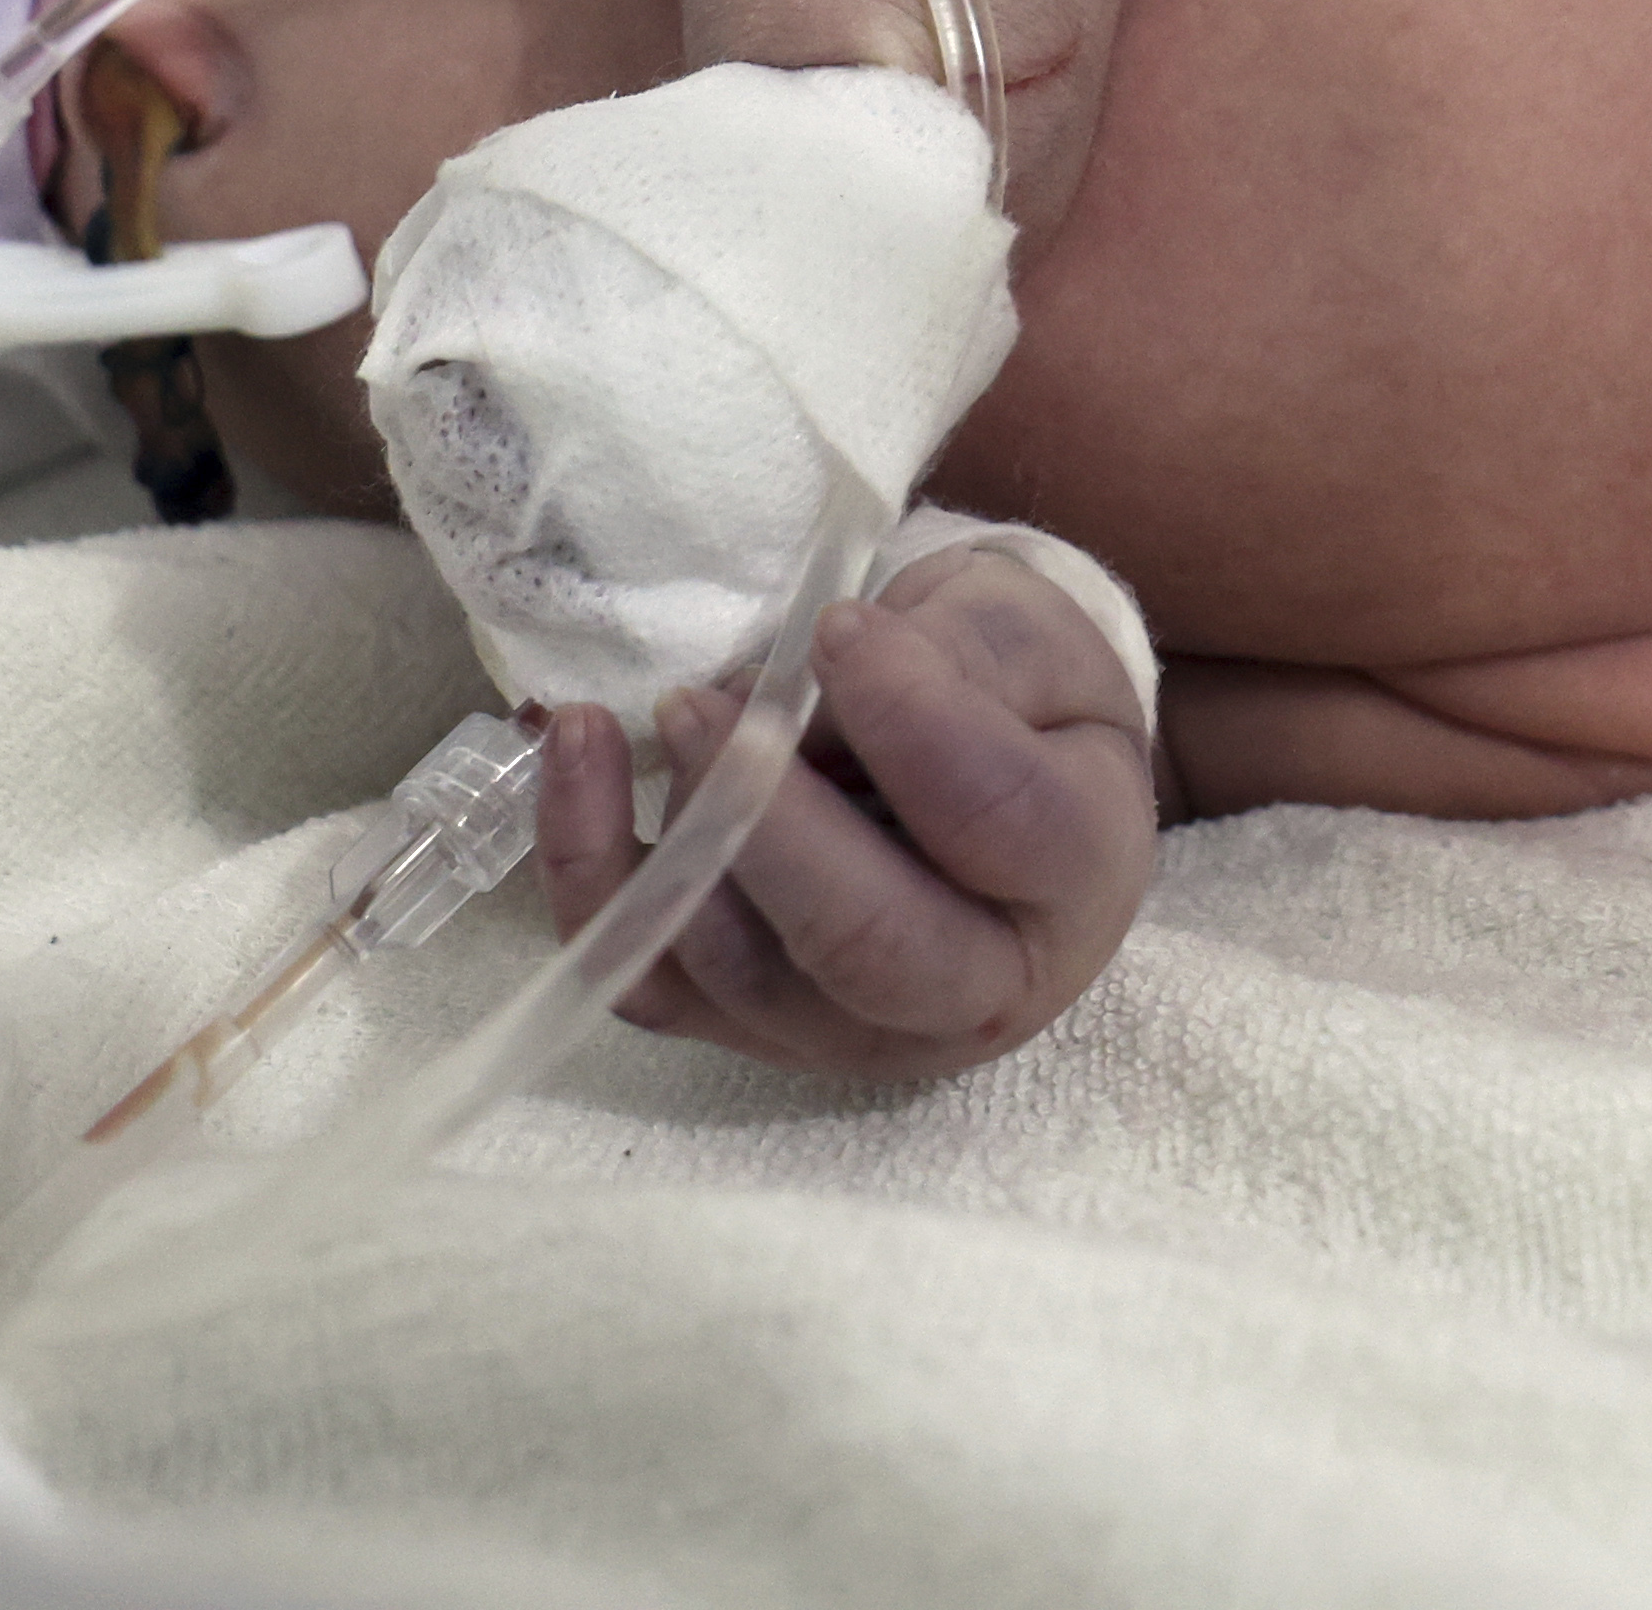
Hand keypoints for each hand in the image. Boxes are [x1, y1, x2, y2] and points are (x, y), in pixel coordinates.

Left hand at [532, 543, 1158, 1081]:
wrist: (995, 782)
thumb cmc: (1022, 705)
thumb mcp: (1037, 641)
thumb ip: (965, 650)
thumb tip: (835, 670)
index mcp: (1073, 878)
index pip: (999, 821)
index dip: (914, 720)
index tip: (839, 626)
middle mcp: (972, 989)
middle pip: (867, 946)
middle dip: (771, 825)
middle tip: (707, 706)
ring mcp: (847, 1025)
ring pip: (742, 975)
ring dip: (681, 842)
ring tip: (663, 713)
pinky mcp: (740, 1022)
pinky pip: (643, 981)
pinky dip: (589, 878)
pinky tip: (577, 755)